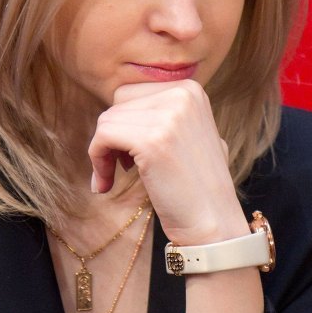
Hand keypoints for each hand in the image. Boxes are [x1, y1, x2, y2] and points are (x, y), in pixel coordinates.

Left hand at [88, 80, 249, 245]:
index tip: (129, 153)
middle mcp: (182, 95)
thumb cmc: (196, 184)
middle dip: (113, 133)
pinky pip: (102, 137)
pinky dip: (97, 161)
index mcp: (190, 89)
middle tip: (122, 165)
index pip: (132, 92)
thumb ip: (165, 112)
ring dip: (102, 152)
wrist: (214, 222)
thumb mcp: (189, 132)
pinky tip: (106, 184)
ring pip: (107, 120)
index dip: (125, 123)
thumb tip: (121, 106)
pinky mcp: (152, 140)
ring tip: (114, 177)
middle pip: (118, 102)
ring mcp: (168, 115)